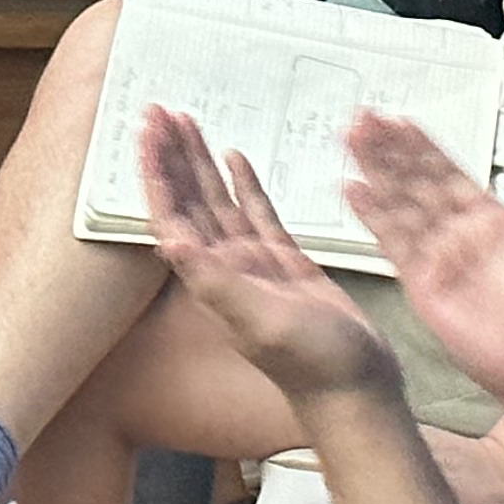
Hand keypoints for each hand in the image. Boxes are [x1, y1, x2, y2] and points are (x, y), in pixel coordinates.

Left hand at [137, 106, 396, 402]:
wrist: (356, 392)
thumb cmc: (312, 366)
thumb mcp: (261, 322)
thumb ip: (217, 283)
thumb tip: (170, 242)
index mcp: (212, 278)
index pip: (173, 214)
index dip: (157, 172)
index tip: (147, 131)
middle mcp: (226, 269)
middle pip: (189, 200)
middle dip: (173, 157)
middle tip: (159, 111)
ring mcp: (255, 267)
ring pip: (219, 203)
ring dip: (200, 164)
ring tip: (187, 123)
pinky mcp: (286, 267)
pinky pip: (258, 216)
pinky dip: (244, 186)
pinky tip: (235, 159)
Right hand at [342, 114, 503, 416]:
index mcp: (495, 221)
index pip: (449, 173)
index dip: (422, 147)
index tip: (398, 120)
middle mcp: (461, 237)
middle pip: (416, 182)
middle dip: (388, 150)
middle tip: (362, 117)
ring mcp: (441, 261)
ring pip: (400, 205)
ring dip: (375, 171)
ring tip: (351, 138)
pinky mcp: (426, 288)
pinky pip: (395, 245)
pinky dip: (372, 216)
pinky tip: (353, 189)